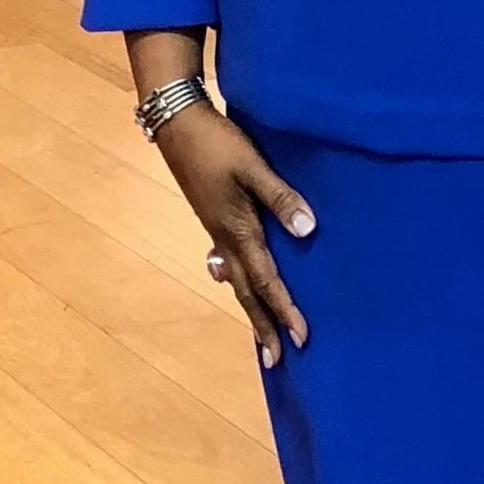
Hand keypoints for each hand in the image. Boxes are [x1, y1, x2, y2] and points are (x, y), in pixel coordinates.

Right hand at [155, 104, 316, 368]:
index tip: (301, 339)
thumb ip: (280, 197)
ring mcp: (215, 229)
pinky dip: (240, 281)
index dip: (285, 309)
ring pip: (237, 279)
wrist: (176, 124)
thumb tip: (307, 232)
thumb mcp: (252, 166)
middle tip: (277, 359)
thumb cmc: (217, 143)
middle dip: (263, 325)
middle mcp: (225, 237)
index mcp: (238, 229)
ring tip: (262, 332)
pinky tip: (239, 279)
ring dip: (252, 306)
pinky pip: (230, 261)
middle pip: (247, 291)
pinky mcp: (212, 217)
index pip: (267, 280)